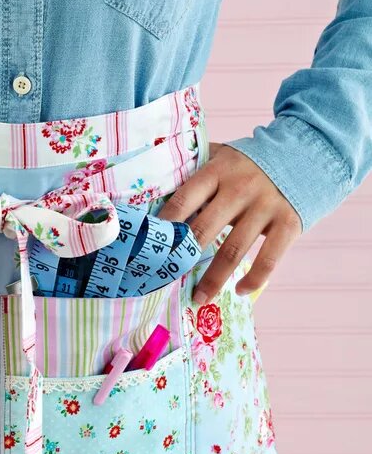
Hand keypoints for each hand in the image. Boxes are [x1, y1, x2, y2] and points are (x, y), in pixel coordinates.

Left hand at [157, 142, 301, 304]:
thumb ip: (193, 171)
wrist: (304, 156)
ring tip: (199, 298)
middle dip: (183, 256)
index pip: (184, 199)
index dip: (166, 224)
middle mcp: (240, 188)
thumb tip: (153, 195)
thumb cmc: (247, 165)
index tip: (149, 247)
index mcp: (217, 171)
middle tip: (166, 279)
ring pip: (233, 250)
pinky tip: (240, 291)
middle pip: (204, 229)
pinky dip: (254, 278)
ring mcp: (266, 206)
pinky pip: (269, 258)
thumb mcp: (220, 158)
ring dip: (214, 279)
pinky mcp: (289, 223)